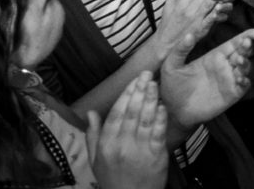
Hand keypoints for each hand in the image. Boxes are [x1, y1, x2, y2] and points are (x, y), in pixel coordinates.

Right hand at [89, 72, 168, 188]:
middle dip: (139, 91)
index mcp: (106, 144)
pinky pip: (158, 133)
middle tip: (146, 74)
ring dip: (151, 100)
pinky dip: (161, 118)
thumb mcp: (95, 159)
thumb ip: (93, 135)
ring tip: (155, 84)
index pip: (116, 114)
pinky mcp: (156, 156)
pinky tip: (162, 106)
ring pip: (145, 119)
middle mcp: (122, 145)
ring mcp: (140, 150)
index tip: (133, 80)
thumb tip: (91, 112)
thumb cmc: (112, 178)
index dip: (125, 95)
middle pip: (131, 113)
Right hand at [147, 0, 233, 57]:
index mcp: (182, 2)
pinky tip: (222, 5)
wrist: (165, 44)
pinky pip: (208, 20)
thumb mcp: (168, 6)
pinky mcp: (198, 29)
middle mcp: (187, 9)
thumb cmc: (168, 24)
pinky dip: (214, 12)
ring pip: (207, 4)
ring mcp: (193, 19)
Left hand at [161, 21, 253, 130]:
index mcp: (213, 57)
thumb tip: (189, 34)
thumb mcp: (171, 65)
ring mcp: (229, 80)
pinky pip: (244, 85)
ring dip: (245, 63)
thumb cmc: (172, 87)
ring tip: (238, 60)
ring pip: (245, 68)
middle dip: (247, 47)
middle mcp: (224, 67)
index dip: (243, 37)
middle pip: (242, 53)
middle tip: (246, 43)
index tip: (253, 31)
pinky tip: (240, 78)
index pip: (232, 44)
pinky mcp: (231, 94)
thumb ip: (181, 49)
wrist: (174, 111)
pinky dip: (245, 81)